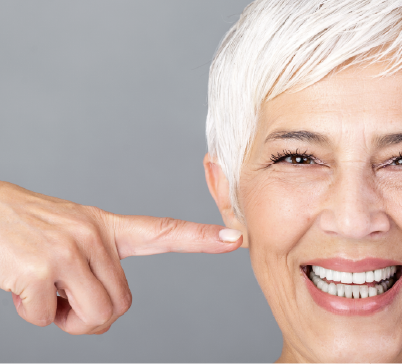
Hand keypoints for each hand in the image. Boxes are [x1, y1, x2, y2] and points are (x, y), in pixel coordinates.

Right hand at [0, 181, 241, 333]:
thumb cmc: (24, 231)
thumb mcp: (69, 238)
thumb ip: (95, 271)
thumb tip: (104, 319)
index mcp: (105, 228)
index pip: (162, 232)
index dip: (200, 238)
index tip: (235, 239)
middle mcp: (93, 235)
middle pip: (120, 306)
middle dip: (90, 316)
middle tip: (61, 297)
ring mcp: (68, 250)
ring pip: (94, 318)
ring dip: (64, 319)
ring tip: (42, 289)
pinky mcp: (39, 269)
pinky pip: (46, 319)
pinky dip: (30, 314)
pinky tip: (18, 284)